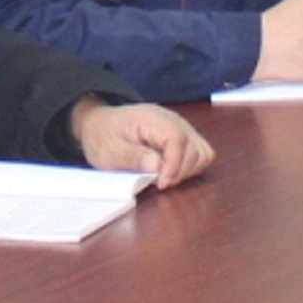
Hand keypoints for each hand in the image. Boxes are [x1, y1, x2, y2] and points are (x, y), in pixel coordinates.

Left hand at [71, 98, 214, 186]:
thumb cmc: (102, 136)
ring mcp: (179, 126)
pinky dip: (191, 166)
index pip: (177, 139)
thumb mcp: (108, 151)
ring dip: (188, 170)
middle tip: (159, 183)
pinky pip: (200, 152)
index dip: (174, 165)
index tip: (161, 184)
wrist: (100, 123)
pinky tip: (171, 172)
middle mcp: (171, 119)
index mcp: (151, 119)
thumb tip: (158, 166)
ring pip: (202, 152)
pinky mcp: (182, 136)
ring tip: (165, 178)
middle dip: (180, 172)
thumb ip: (132, 158)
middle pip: (194, 148)